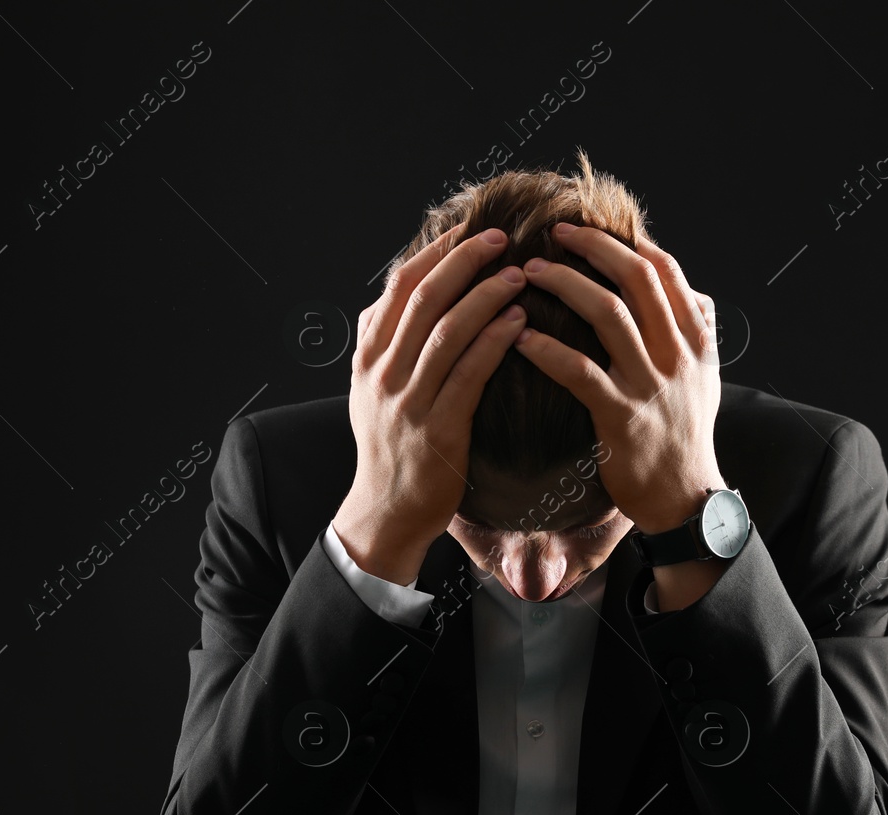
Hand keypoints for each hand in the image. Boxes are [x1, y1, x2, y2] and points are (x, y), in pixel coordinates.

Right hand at [331, 224, 529, 584]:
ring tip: (519, 274)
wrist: (385, 513)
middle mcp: (382, 373)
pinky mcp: (436, 430)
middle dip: (462, 262)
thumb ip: (383, 344)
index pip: (399, 287)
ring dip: (484, 297)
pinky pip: (468, 375)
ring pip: (445, 332)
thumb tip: (394, 296)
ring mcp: (407, 401)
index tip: (468, 229)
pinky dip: (493, 343)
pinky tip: (519, 323)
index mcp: (368, 357)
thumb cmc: (389, 449)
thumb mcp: (370, 391)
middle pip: (422, 299)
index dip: (435, 253)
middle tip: (499, 237)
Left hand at [512, 224, 724, 534]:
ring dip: (566, 285)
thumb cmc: (687, 436)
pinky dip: (547, 350)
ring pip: (608, 314)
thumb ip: (700, 333)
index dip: (627, 242)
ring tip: (530, 272)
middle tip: (554, 232)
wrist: (686, 498)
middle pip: (637, 278)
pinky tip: (520, 337)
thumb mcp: (706, 379)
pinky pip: (580, 372)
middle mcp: (677, 354)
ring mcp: (651, 384)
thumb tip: (695, 293)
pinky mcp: (622, 417)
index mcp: (696, 340)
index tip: (591, 226)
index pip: (665, 271)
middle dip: (593, 247)